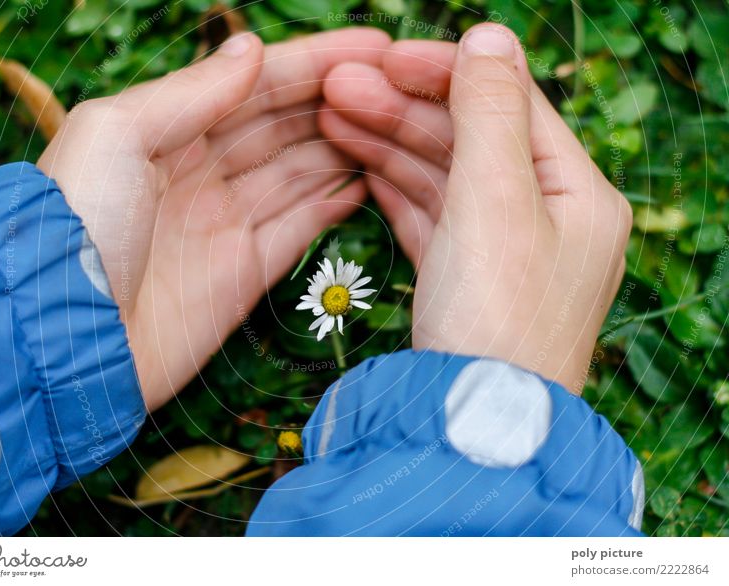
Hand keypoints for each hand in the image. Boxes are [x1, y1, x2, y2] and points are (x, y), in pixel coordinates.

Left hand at [38, 28, 389, 410]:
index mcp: (167, 130)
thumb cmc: (76, 227)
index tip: (373, 47)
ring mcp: (226, 223)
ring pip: (301, 172)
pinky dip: (335, 202)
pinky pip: (302, 226)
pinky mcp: (246, 272)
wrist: (69, 338)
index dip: (315, 62)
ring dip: (345, 146)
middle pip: (284, 125)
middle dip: (339, 100)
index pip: (255, 84)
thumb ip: (189, 92)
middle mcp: (201, 172)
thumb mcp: (116, 134)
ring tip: (396, 124)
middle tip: (398, 84)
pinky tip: (371, 178)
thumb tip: (250, 49)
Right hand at [319, 24, 631, 392]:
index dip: (446, 71)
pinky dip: (395, 189)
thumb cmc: (496, 319)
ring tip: (332, 117)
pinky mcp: (468, 279)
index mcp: (578, 191)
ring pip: (444, 177)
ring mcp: (505, 250)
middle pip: (471, 138)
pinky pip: (432, 217)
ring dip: (390, 144)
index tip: (382, 56)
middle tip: (338, 87)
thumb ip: (488, 114)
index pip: (511, 103)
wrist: (473, 426)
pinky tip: (358, 165)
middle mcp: (549, 217)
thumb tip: (488, 34)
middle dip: (403, 108)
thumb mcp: (495, 201)